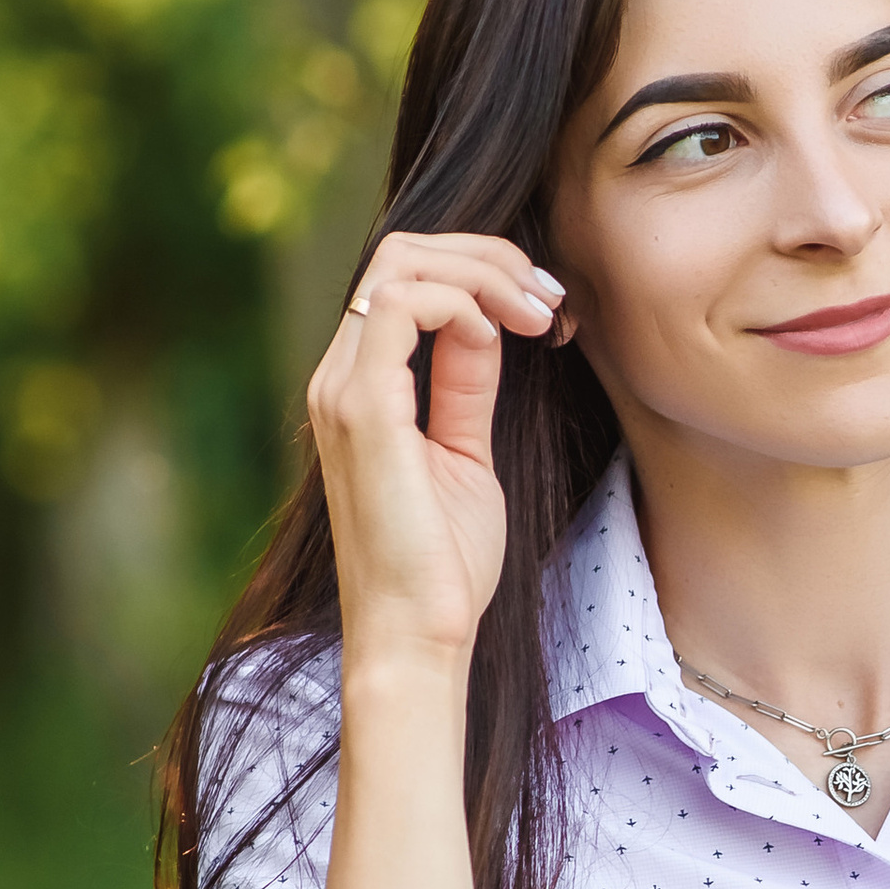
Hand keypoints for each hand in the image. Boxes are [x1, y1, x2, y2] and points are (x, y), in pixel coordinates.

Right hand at [305, 230, 565, 667]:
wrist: (420, 636)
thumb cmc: (444, 566)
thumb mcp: (466, 455)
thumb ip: (467, 387)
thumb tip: (490, 326)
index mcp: (358, 386)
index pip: (405, 278)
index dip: (483, 273)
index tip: (549, 309)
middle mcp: (338, 378)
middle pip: (401, 252)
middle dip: (488, 257)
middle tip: (551, 300)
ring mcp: (343, 390)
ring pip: (401, 262)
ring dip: (485, 273)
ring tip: (541, 314)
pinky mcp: (363, 410)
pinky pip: (401, 303)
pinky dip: (465, 301)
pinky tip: (509, 334)